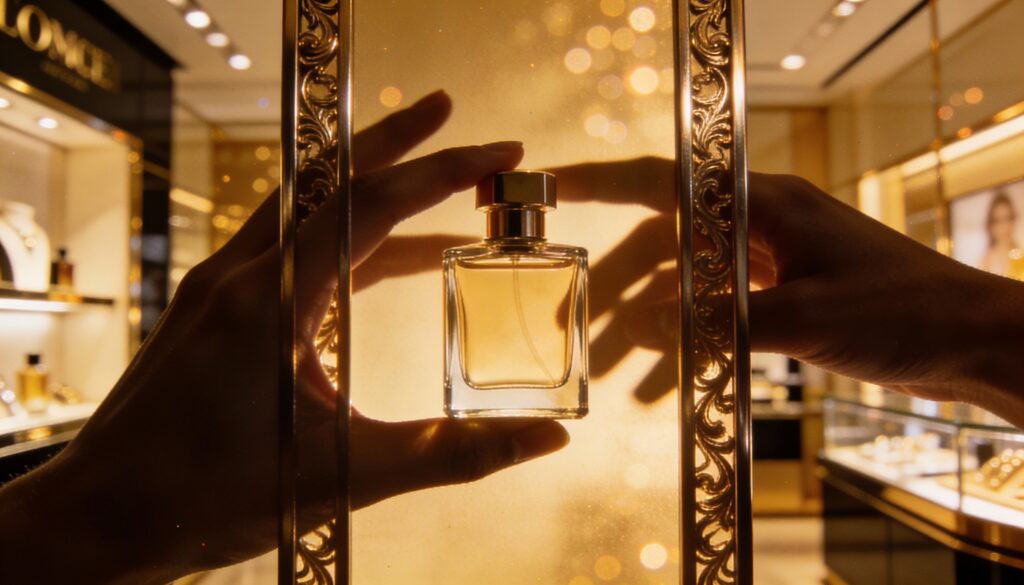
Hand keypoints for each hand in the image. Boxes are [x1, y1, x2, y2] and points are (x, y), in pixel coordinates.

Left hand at [0, 92, 568, 584]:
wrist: (104, 516)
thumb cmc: (210, 496)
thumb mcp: (348, 475)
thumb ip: (454, 452)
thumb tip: (547, 438)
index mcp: (272, 300)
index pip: (371, 205)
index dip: (442, 171)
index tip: (497, 152)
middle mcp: (240, 274)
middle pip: (328, 178)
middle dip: (396, 141)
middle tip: (449, 112)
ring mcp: (218, 285)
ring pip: (302, 206)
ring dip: (366, 185)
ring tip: (431, 185)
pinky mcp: (210, 307)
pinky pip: (284, 245)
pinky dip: (339, 236)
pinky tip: (374, 259)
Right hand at [553, 160, 1023, 425]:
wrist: (972, 340)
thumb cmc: (901, 312)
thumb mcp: (803, 317)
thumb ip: (718, 321)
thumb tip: (641, 328)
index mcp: (763, 204)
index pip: (665, 184)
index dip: (603, 182)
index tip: (553, 185)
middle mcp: (761, 224)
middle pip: (667, 244)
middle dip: (618, 285)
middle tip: (573, 325)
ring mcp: (774, 260)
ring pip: (690, 284)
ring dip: (651, 324)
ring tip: (611, 366)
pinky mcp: (788, 294)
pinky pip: (720, 313)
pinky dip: (690, 343)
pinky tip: (666, 383)